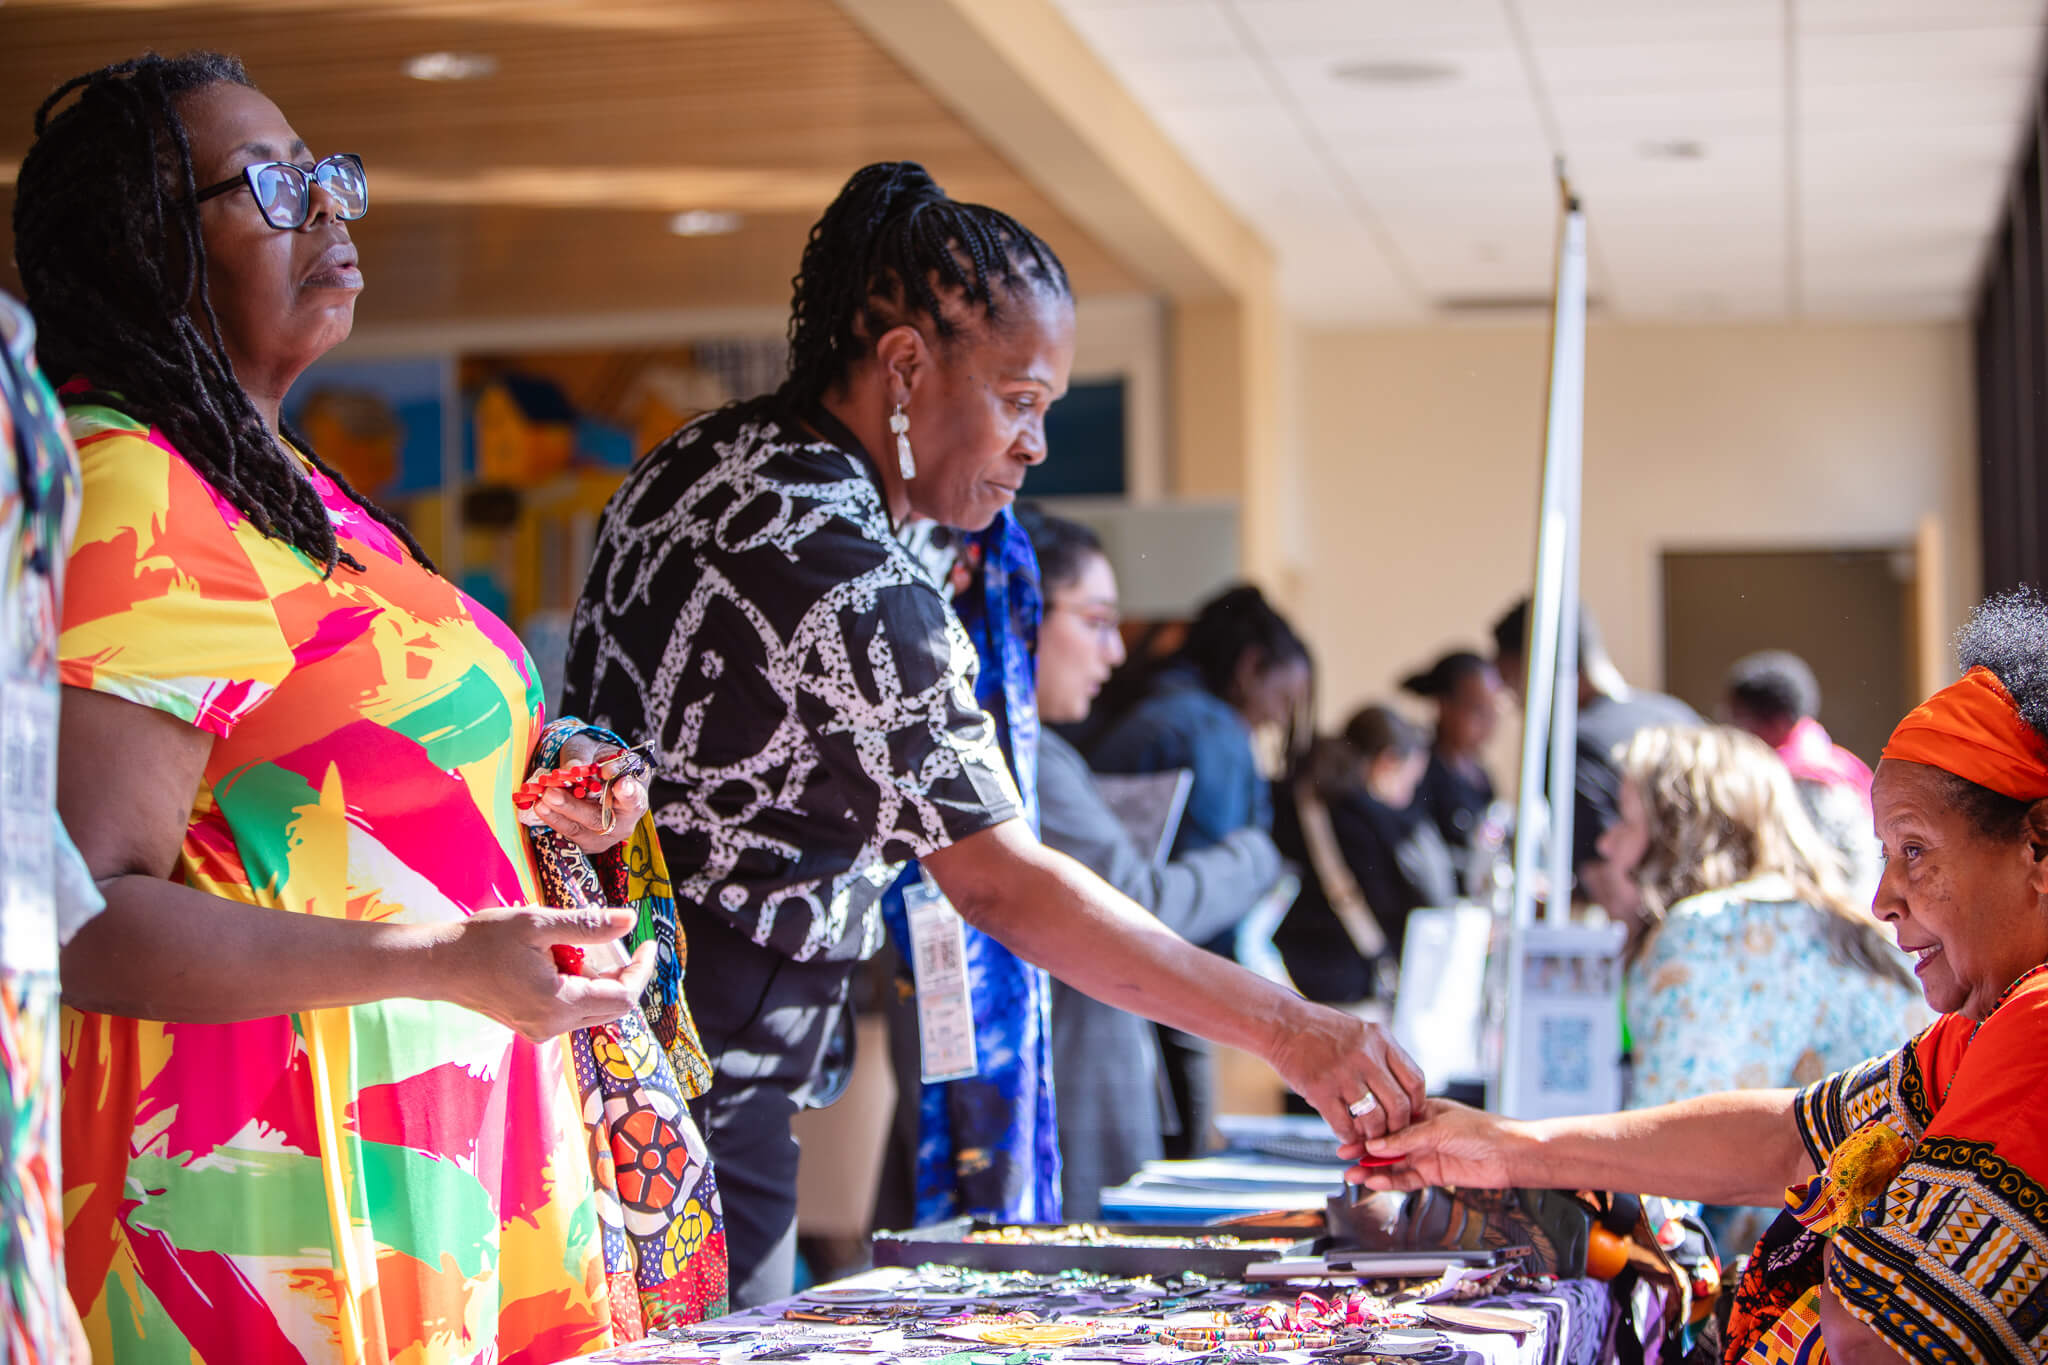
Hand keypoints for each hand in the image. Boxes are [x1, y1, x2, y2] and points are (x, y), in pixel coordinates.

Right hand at [431, 907, 654, 1041]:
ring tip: (575, 945)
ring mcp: (540, 1030)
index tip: (648, 942)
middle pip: (611, 1007)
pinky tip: (558, 959)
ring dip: (598, 978)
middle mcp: (552, 1026)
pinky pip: (571, 1010)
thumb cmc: (483, 942)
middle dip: (622, 973)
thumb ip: (588, 926)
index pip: (623, 997)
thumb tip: (630, 920)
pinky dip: (577, 985)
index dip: (641, 970)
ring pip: (592, 1009)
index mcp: (558, 1004)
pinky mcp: (531, 1025)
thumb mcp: (538, 924)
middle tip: (616, 939)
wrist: (437, 964)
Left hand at [520, 733, 647, 854]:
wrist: (589, 775)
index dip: (628, 793)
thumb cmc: (595, 759)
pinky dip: (552, 819)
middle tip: (551, 793)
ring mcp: (605, 835)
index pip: (635, 798)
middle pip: (600, 819)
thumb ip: (582, 757)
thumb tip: (573, 769)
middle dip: (574, 807)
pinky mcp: (586, 842)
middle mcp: (624, 820)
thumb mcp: (590, 749)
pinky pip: (568, 834)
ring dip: (558, 814)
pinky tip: (540, 806)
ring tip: (541, 799)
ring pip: (580, 829)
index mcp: (635, 794)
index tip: (620, 785)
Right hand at [1266, 1001, 1427, 1145]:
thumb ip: (1381, 1056)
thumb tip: (1400, 1090)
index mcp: (1381, 1040)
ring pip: (1374, 1119)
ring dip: (1372, 1134)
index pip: (1415, 1080)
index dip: (1416, 1104)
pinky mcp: (1320, 1089)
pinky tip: (1345, 1134)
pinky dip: (1347, 1136)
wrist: (1283, 1023)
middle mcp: (1366, 1056)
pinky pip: (1343, 1124)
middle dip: (1397, 1127)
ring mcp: (1343, 1073)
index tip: (1410, 1114)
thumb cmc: (1320, 1029)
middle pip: (1398, 1105)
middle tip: (1390, 1133)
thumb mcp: (1361, 1032)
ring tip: (1366, 1136)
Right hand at [1337, 1098, 1520, 1191]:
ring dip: (1374, 1170)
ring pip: (1394, 1164)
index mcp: (1423, 1112)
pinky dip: (1391, 1181)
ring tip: (1353, 1175)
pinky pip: (1407, 1179)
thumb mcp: (1439, 1127)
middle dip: (1364, 1151)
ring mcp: (1428, 1154)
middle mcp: (1423, 1133)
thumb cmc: (1484, 1129)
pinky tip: (1376, 1182)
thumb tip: (1377, 1145)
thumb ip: (1406, 1139)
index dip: (1368, 1129)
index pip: (1388, 1121)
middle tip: (1344, 1157)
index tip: (1349, 1136)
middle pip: (1387, 1144)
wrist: (1510, 1155)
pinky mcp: (1435, 1174)